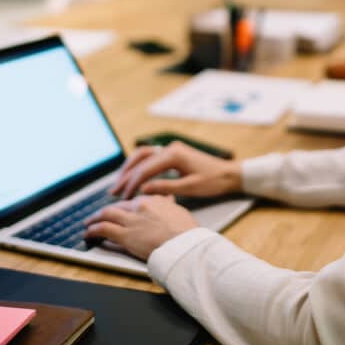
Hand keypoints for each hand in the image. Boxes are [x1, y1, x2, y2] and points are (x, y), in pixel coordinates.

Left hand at [84, 195, 197, 260]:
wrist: (185, 245)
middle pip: (117, 206)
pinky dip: (93, 230)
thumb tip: (168, 199)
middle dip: (106, 211)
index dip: (124, 207)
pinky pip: (103, 229)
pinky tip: (88, 233)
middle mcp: (140, 207)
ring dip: (95, 218)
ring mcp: (131, 220)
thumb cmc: (187, 232)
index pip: (133, 201)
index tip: (121, 212)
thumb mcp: (179, 212)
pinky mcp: (125, 235)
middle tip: (99, 216)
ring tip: (88, 223)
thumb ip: (169, 205)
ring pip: (106, 214)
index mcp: (153, 200)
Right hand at [111, 141, 242, 198]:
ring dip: (130, 169)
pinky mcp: (173, 154)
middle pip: (140, 158)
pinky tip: (133, 178)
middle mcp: (170, 148)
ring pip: (143, 155)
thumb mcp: (190, 188)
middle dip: (126, 175)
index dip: (133, 182)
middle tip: (115, 191)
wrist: (229, 174)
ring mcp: (171, 149)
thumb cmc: (213, 182)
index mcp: (175, 155)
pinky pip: (151, 157)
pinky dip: (139, 167)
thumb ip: (166, 188)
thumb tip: (143, 190)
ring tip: (119, 184)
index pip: (146, 168)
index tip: (124, 196)